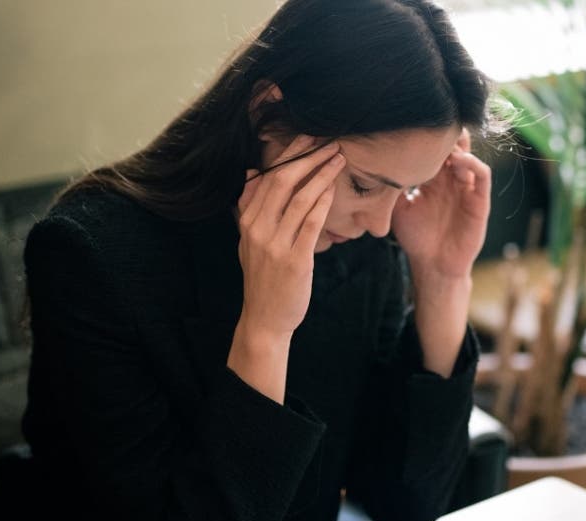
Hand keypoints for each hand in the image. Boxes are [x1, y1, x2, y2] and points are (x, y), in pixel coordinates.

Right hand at [235, 135, 344, 335]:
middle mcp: (258, 229)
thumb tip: (252, 173)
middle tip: (326, 140)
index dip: (288, 154)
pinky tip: (333, 188)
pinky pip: (310, 223)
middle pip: (282, 181)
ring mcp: (275, 244)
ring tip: (338, 158)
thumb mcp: (248, 240)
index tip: (306, 137)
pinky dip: (322, 202)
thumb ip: (249, 207)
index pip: (267, 178)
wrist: (265, 318)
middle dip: (306, 156)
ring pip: (299, 198)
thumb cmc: (263, 278)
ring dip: (321, 174)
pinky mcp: (295, 260)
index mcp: (247, 221)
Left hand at [391, 129, 490, 280]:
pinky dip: (473, 163)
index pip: (434, 150)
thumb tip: (376, 163)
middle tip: (432, 126)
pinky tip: (459, 160)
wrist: (432, 264)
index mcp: (433, 179)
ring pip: (469, 155)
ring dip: (459, 146)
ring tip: (445, 144)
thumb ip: (392, 187)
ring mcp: (467, 188)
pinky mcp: (480, 200)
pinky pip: (482, 175)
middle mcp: (451, 180)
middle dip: (445, 135)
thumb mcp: (398, 208)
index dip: (427, 138)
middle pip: (454, 146)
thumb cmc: (416, 237)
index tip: (414, 127)